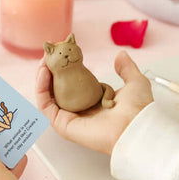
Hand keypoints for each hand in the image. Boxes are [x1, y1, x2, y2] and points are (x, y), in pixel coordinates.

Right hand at [36, 51, 153, 155]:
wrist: (135, 127)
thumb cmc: (138, 110)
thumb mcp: (135, 82)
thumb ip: (127, 68)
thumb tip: (121, 55)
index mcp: (94, 101)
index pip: (73, 84)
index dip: (66, 68)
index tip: (63, 52)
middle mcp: (80, 110)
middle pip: (58, 89)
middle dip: (51, 70)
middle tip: (50, 54)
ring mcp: (70, 117)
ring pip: (48, 96)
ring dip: (42, 78)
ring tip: (44, 62)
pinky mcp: (63, 124)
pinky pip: (45, 106)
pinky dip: (40, 89)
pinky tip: (43, 73)